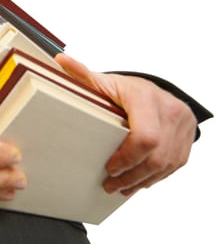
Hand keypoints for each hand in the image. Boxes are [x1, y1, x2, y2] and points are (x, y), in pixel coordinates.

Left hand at [55, 53, 196, 195]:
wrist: (151, 89)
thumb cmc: (125, 89)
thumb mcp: (104, 82)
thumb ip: (83, 74)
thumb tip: (60, 61)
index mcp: (146, 97)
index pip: (144, 136)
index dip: (127, 157)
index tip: (109, 167)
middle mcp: (170, 110)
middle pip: (156, 156)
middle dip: (131, 175)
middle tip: (110, 184)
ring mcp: (183, 125)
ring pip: (166, 164)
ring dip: (142, 180)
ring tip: (121, 187)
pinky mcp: (187, 137)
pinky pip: (174, 164)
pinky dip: (155, 176)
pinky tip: (139, 181)